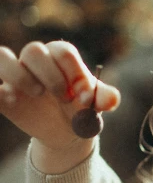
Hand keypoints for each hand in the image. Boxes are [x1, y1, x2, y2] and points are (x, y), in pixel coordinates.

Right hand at [0, 40, 119, 169]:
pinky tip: (12, 102)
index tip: (85, 97)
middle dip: (50, 74)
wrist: (66, 131)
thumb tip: (113, 100)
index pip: (63, 52)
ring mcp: (16, 75)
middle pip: (34, 51)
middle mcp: (36, 61)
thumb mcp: (95, 105)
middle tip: (64, 99)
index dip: (74, 72)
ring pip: (2, 57)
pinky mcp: (2, 94)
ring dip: (18, 75)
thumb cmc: (81, 109)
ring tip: (36, 95)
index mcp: (60, 57)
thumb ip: (104, 98)